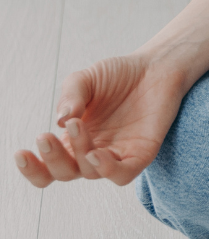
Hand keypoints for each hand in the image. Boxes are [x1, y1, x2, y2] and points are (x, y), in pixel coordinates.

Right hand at [14, 52, 187, 186]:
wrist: (157, 64)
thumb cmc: (120, 74)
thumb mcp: (86, 79)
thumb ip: (71, 96)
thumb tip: (60, 121)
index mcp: (75, 140)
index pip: (48, 168)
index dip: (33, 169)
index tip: (21, 153)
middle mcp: (94, 151)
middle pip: (65, 173)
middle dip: (53, 158)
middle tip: (46, 135)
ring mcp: (118, 154)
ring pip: (90, 172)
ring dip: (79, 153)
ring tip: (77, 126)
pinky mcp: (141, 153)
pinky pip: (122, 174)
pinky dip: (108, 170)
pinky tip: (96, 154)